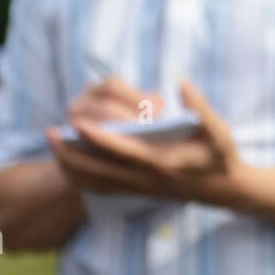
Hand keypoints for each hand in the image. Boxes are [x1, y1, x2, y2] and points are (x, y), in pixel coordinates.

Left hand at [47, 81, 253, 207]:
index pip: (124, 151)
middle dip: (72, 153)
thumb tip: (181, 83)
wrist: (224, 189)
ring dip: (71, 166)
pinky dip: (81, 178)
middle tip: (50, 133)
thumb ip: (201, 107)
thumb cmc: (221, 155)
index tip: (77, 123)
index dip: (99, 138)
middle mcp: (147, 178)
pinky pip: (102, 188)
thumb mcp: (219, 130)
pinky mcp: (138, 191)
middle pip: (100, 170)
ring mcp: (140, 187)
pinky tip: (69, 164)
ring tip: (53, 146)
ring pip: (96, 182)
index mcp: (163, 161)